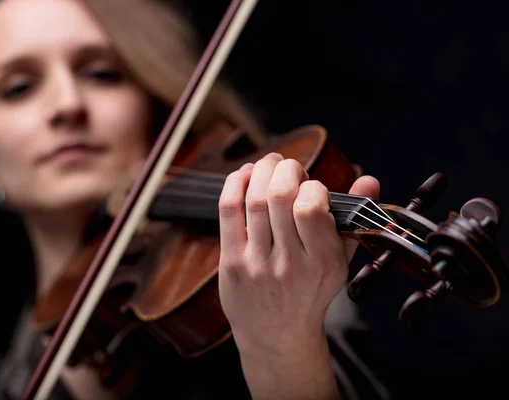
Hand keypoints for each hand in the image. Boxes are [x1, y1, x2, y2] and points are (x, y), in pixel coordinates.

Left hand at [217, 152, 378, 398]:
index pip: (311, 207)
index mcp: (322, 262)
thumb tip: (369, 180)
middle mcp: (289, 264)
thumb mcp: (339, 262)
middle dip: (284, 169)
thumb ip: (354, 219)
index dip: (311, 186)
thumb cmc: (310, 292)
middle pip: (279, 197)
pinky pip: (229, 212)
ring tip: (269, 165)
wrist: (277, 335)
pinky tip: (245, 175)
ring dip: (261, 171)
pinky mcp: (232, 263)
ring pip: (254, 200)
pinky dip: (235, 185)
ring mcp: (257, 264)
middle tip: (288, 168)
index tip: (311, 188)